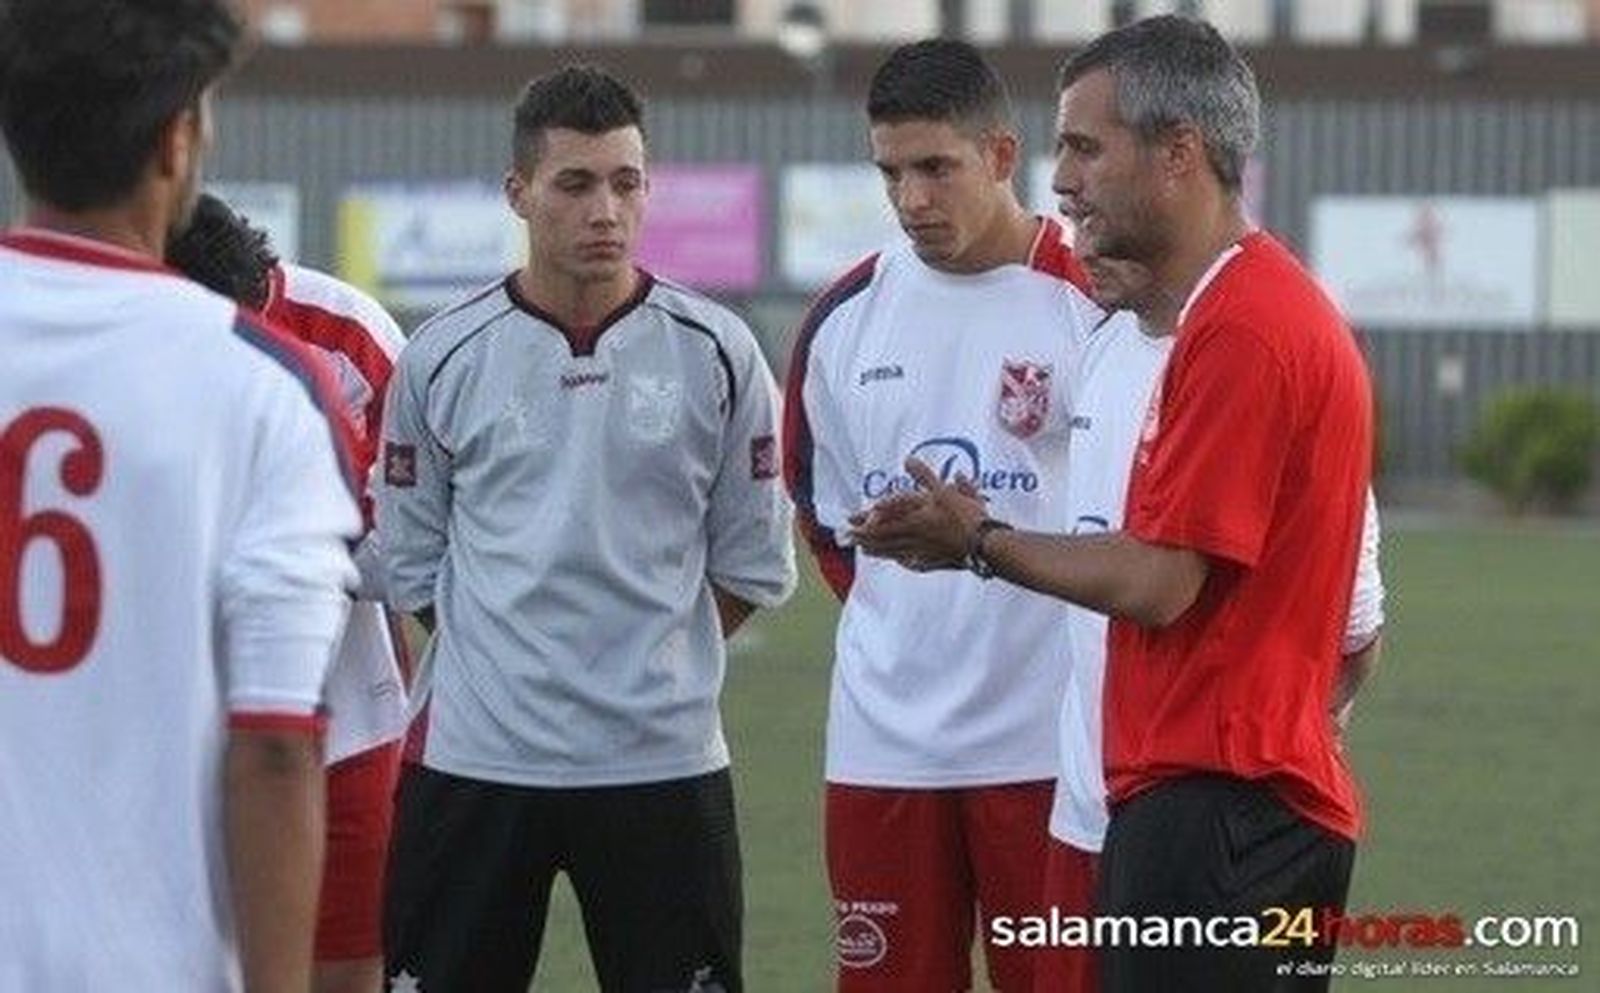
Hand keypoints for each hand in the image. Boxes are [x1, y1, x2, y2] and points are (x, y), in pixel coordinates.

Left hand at [848, 458, 987, 571]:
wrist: (984, 545)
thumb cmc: (965, 517)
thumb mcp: (945, 490)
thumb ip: (924, 476)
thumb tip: (908, 460)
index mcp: (914, 519)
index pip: (884, 519)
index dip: (867, 519)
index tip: (852, 519)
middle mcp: (914, 537)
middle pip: (884, 538)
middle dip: (865, 537)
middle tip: (850, 538)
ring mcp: (923, 552)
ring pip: (894, 551)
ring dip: (877, 550)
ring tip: (865, 550)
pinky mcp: (935, 562)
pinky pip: (913, 562)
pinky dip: (903, 561)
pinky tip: (900, 561)